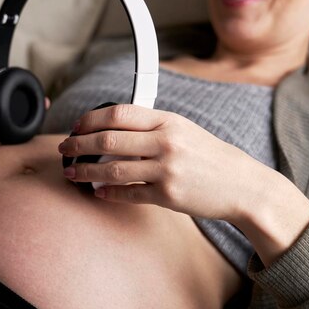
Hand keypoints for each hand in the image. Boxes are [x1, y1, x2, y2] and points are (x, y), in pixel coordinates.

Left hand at [58, 103, 308, 265]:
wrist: (243, 186)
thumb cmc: (212, 157)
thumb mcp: (185, 131)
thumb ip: (153, 127)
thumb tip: (116, 129)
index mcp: (168, 121)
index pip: (119, 113)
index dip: (91, 119)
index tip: (77, 125)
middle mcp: (165, 142)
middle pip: (108, 140)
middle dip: (79, 144)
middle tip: (64, 148)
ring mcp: (166, 169)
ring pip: (112, 170)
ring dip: (86, 172)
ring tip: (72, 173)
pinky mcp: (167, 196)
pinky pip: (128, 193)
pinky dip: (109, 193)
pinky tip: (98, 191)